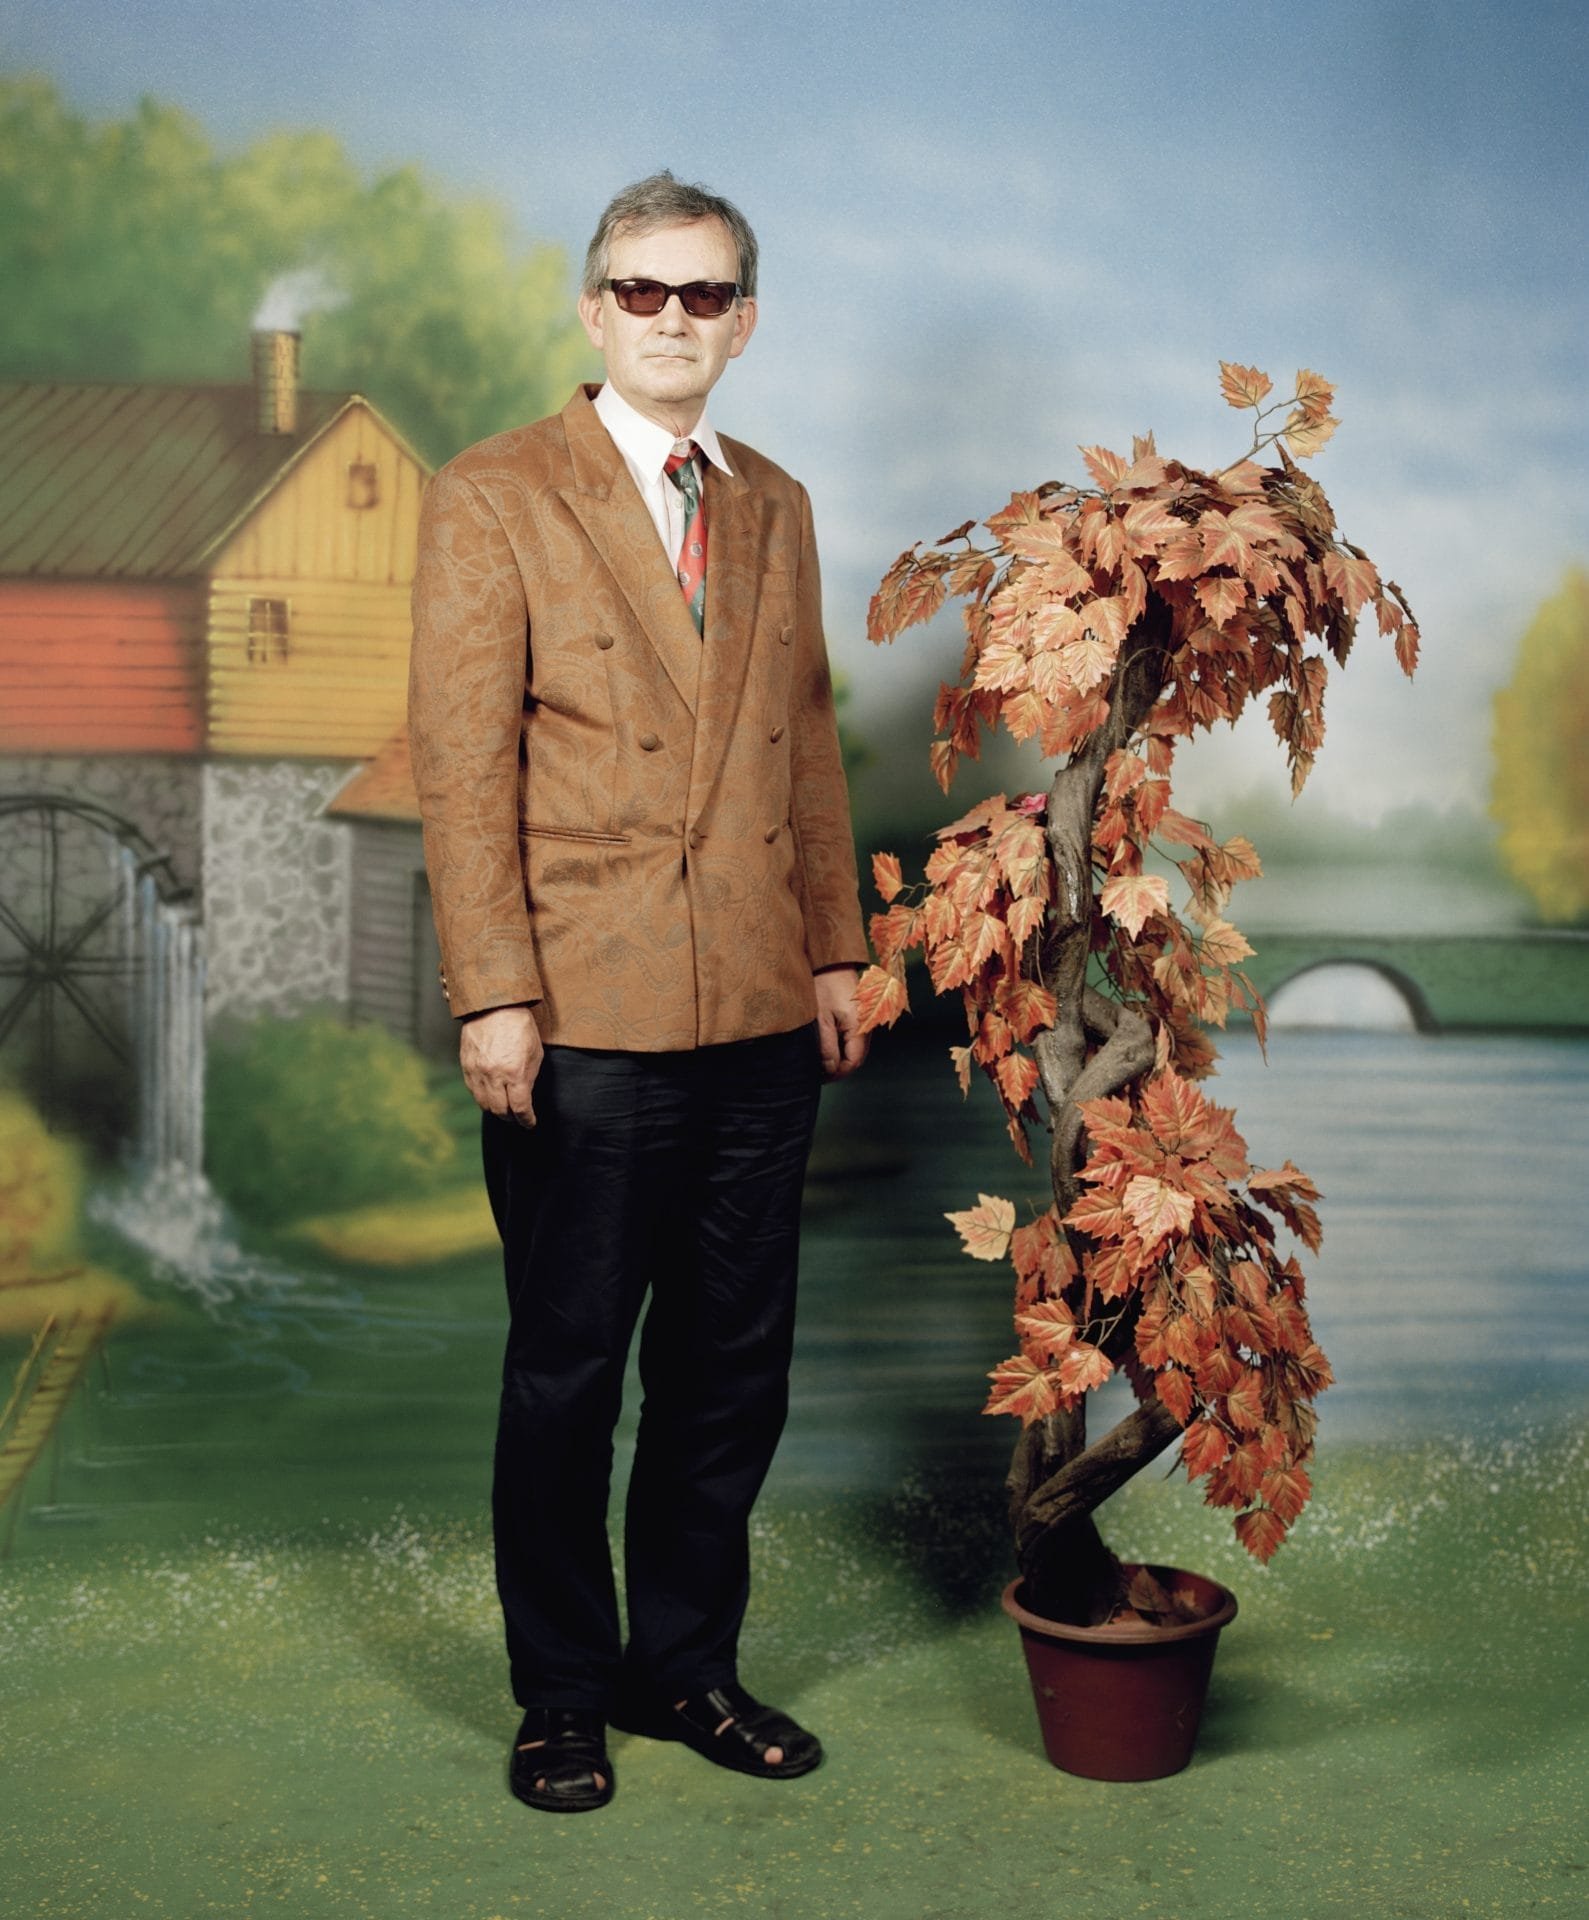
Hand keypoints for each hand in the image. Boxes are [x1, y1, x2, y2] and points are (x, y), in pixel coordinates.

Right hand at [459, 1004, 543, 1125]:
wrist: (494, 1006)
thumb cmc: (520, 1027)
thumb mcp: (535, 1053)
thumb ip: (529, 1078)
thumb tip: (525, 1097)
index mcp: (515, 1072)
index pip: (520, 1108)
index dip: (526, 1120)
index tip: (530, 1123)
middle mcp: (494, 1075)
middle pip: (500, 1111)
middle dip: (511, 1118)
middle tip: (517, 1118)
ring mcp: (477, 1071)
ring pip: (484, 1104)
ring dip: (496, 1111)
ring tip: (505, 1109)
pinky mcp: (466, 1066)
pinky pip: (473, 1091)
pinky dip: (483, 1098)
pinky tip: (491, 1096)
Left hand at [813, 968, 868, 1080]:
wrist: (831, 960)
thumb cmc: (825, 985)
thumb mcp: (820, 1018)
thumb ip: (826, 1047)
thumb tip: (830, 1069)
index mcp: (860, 1028)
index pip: (853, 1062)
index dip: (837, 1074)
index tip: (820, 1077)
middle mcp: (868, 1026)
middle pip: (856, 1058)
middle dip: (838, 1067)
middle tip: (817, 1071)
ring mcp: (866, 1020)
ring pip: (855, 1048)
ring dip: (840, 1057)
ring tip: (820, 1059)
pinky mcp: (861, 1016)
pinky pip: (854, 1038)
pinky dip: (842, 1045)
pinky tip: (827, 1044)